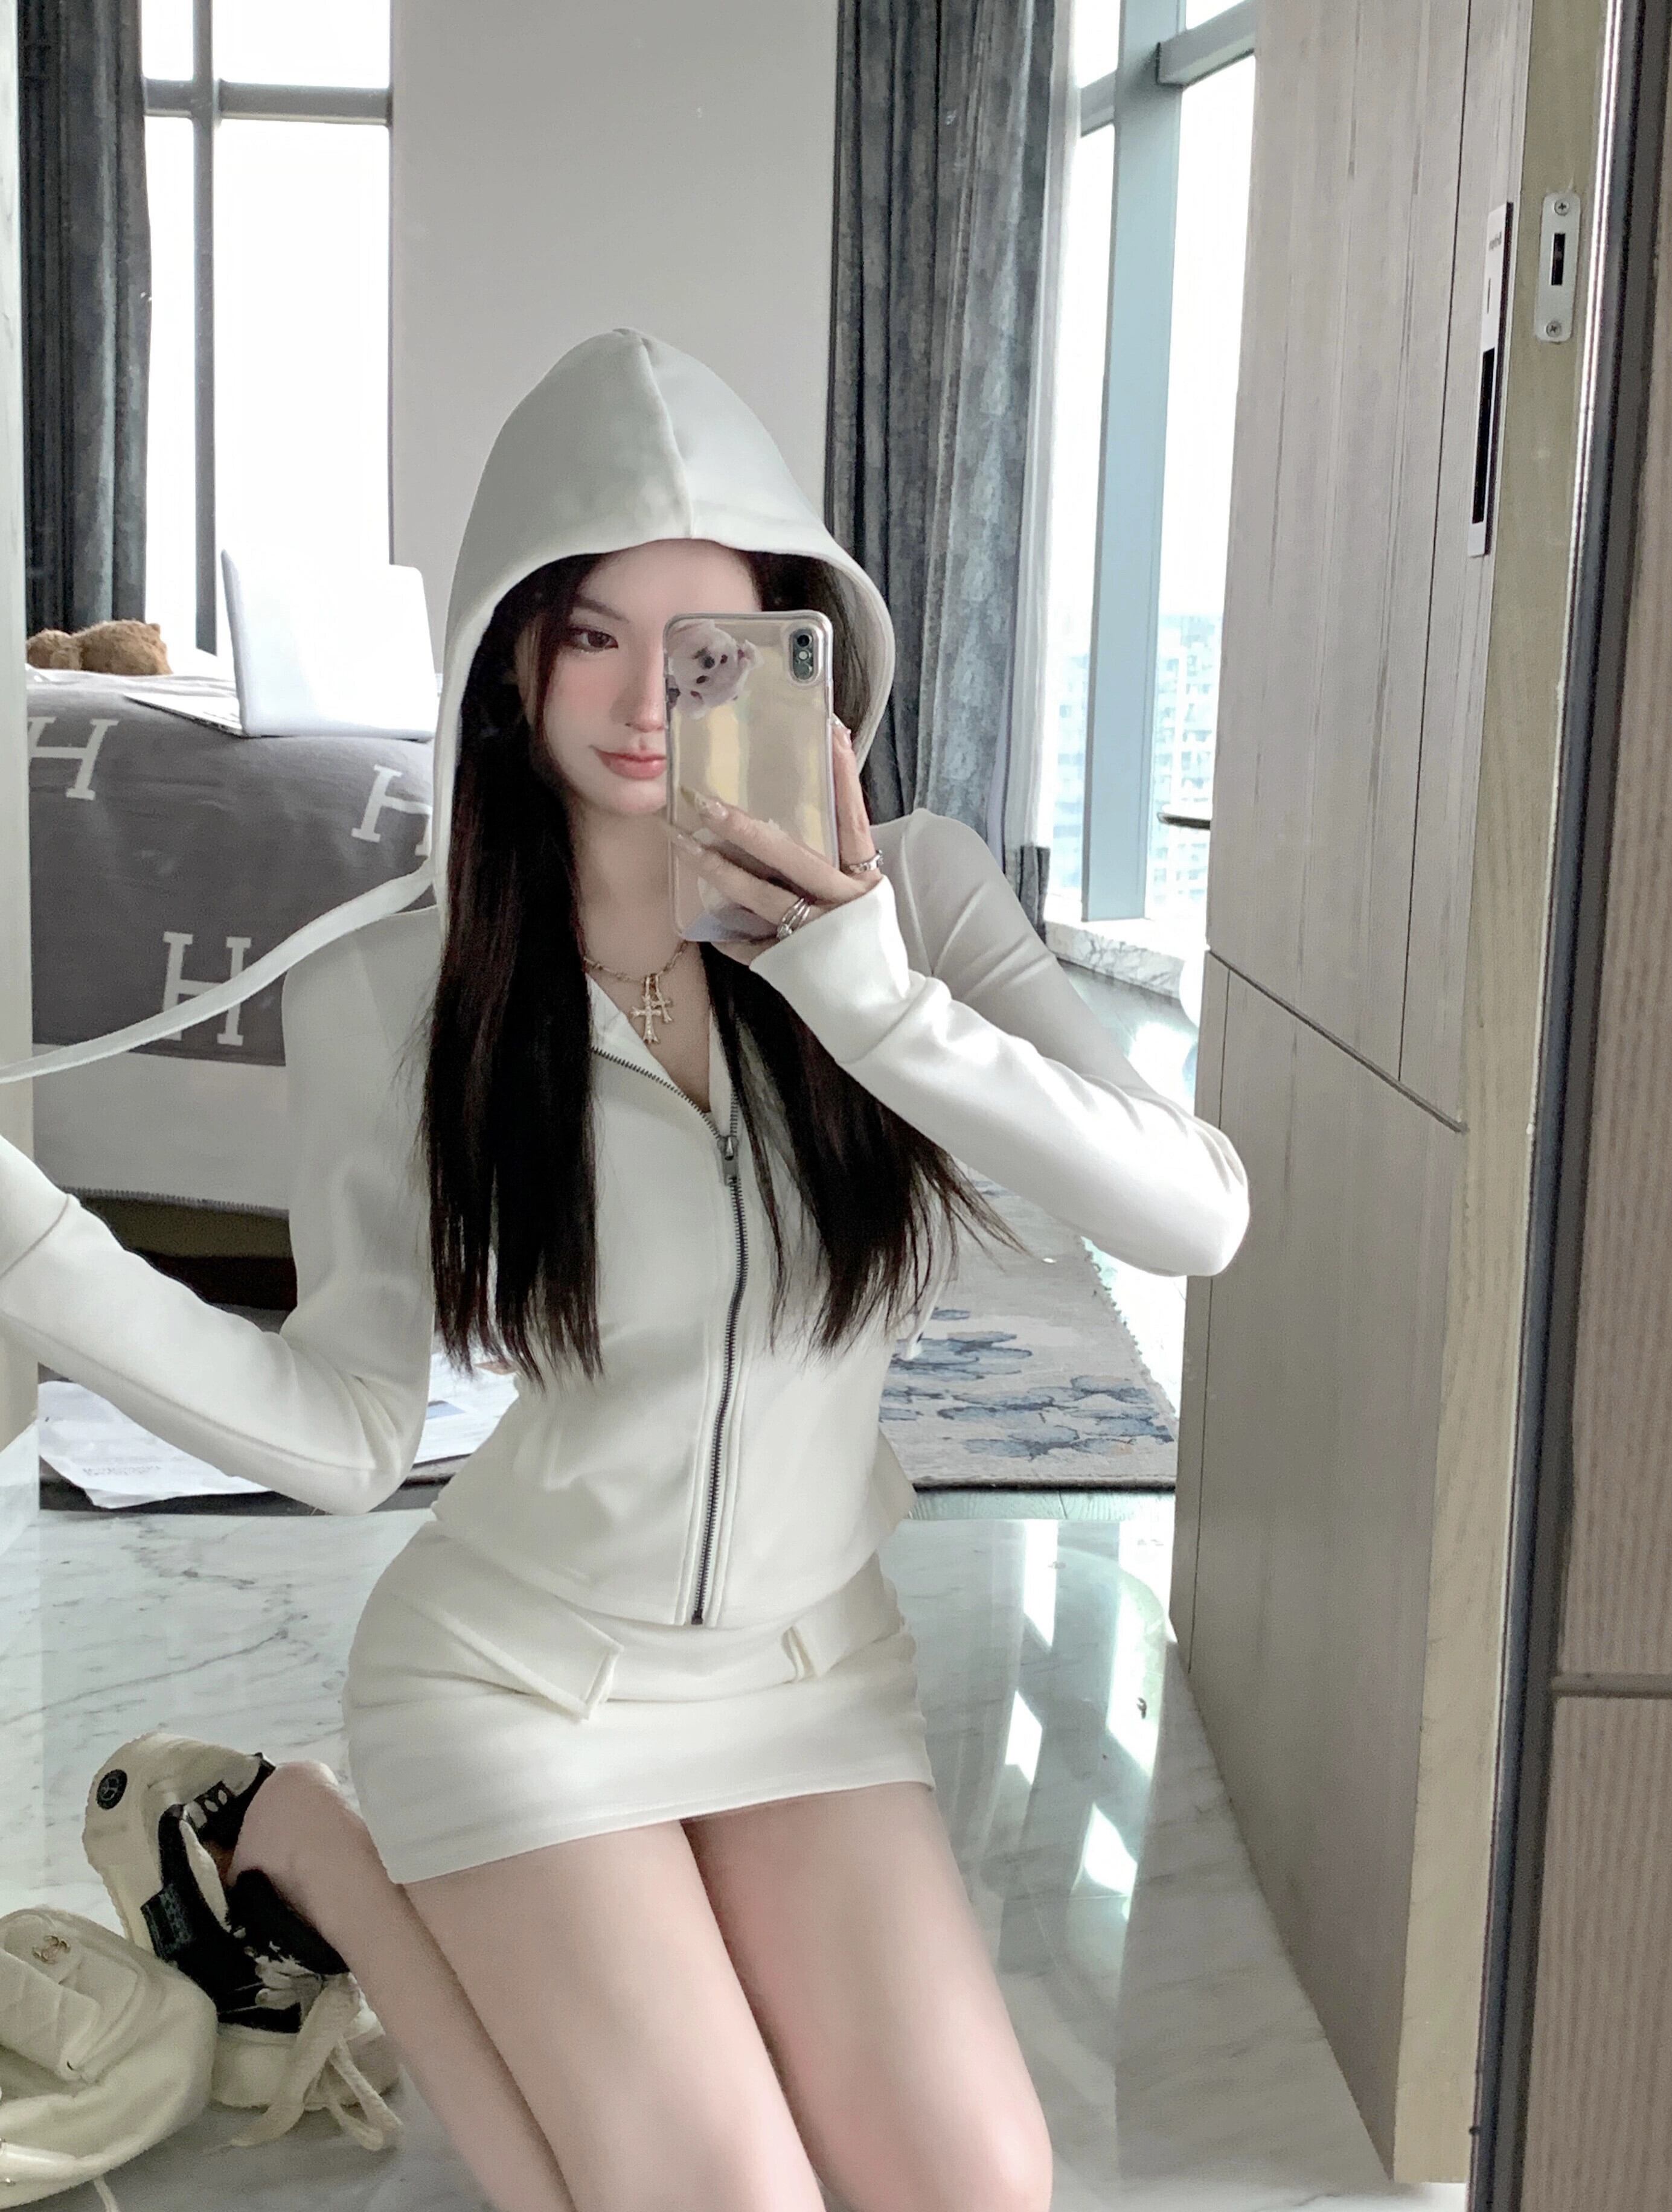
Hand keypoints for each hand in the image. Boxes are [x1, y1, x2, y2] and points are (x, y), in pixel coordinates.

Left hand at [663, 718, 882, 965]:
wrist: (883, 1016)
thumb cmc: (871, 953)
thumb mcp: (867, 903)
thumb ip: (839, 869)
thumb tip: (795, 830)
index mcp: (866, 881)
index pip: (853, 820)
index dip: (844, 777)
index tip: (831, 732)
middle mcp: (843, 902)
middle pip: (791, 854)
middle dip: (745, 826)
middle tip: (706, 800)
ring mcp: (815, 934)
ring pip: (759, 895)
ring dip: (716, 868)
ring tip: (683, 843)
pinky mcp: (793, 965)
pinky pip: (750, 943)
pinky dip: (729, 935)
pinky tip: (706, 927)